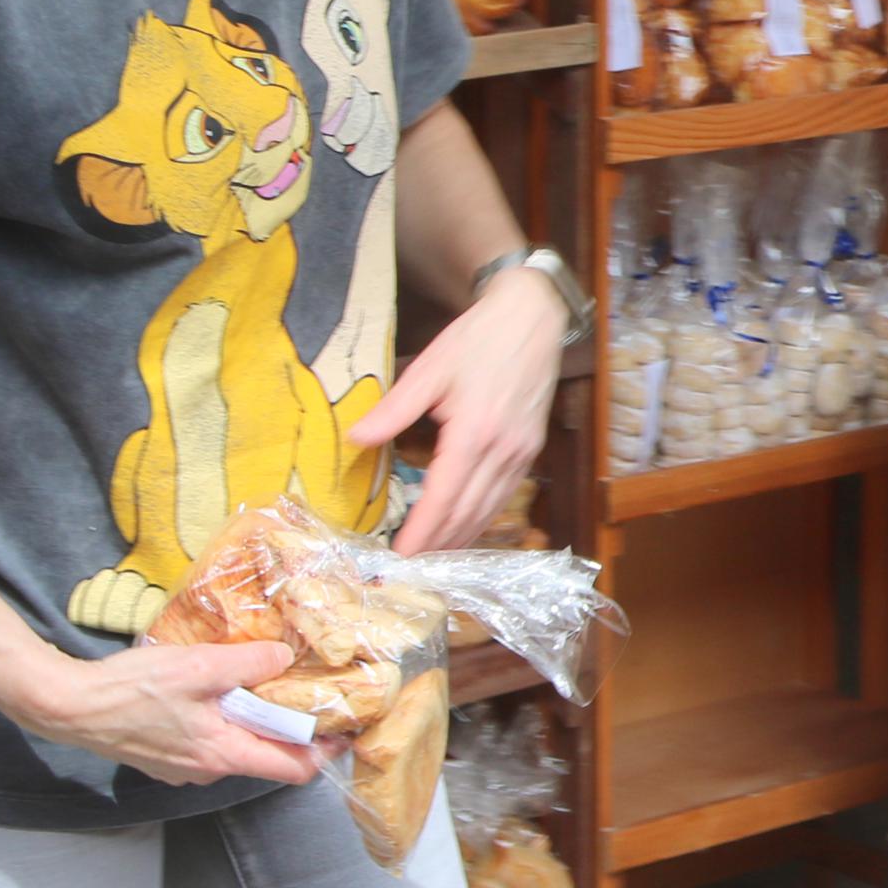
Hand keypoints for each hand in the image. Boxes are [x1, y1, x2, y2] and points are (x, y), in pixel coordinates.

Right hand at [0, 637, 322, 786]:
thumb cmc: (131, 689)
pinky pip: (209, 741)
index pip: (293, 769)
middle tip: (308, 692)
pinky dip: (223, 719)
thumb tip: (285, 657)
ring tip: (263, 682)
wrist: (68, 707)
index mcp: (223, 754)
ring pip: (236, 746)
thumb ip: (249, 663)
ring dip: (253, 720)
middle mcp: (207, 770)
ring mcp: (183, 767)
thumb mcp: (199, 666)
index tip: (344, 726)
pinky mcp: (165, 757)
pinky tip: (217, 690)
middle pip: (267, 756)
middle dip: (291, 728)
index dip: (324, 751)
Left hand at [357, 268, 562, 552]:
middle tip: (409, 569)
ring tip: (432, 558)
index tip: (400, 556)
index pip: (443, 498)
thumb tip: (355, 439)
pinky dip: (481, 518)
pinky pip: (503, 496)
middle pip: (468, 513)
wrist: (532, 318)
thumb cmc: (477, 340)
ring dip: (461, 538)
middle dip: (439, 545)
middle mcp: (502, 451)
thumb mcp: (429, 369)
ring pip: (490, 510)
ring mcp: (521, 453)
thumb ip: (393, 410)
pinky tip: (464, 526)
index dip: (422, 532)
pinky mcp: (530, 449)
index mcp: (474, 434)